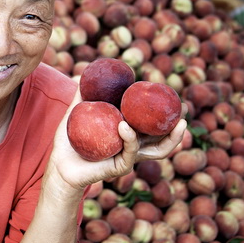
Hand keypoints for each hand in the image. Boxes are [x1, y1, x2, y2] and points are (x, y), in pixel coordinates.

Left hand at [45, 80, 186, 193]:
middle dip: (178, 129)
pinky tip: (125, 125)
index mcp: (128, 136)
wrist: (59, 166)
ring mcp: (128, 158)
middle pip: (163, 141)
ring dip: (170, 138)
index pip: (154, 127)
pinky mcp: (119, 168)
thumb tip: (83, 74)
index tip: (175, 99)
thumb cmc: (69, 143)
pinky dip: (129, 138)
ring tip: (178, 123)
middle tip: (184, 112)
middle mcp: (132, 148)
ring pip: (157, 151)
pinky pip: (130, 152)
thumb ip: (82, 97)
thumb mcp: (76, 116)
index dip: (167, 116)